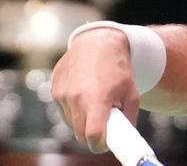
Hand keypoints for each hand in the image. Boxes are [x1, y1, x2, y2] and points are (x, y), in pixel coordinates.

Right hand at [51, 28, 140, 153]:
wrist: (98, 43)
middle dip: (92, 133)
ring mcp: (62, 94)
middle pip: (80, 133)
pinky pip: (64, 110)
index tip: (105, 144)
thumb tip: (125, 136)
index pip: (92, 135)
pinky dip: (74, 109)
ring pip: (71, 122)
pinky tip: (84, 94)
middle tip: (104, 124)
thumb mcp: (132, 92)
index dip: (99, 144)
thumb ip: (129, 116)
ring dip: (82, 120)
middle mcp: (76, 98)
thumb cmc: (118, 68)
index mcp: (97, 99)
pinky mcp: (54, 90)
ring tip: (96, 102)